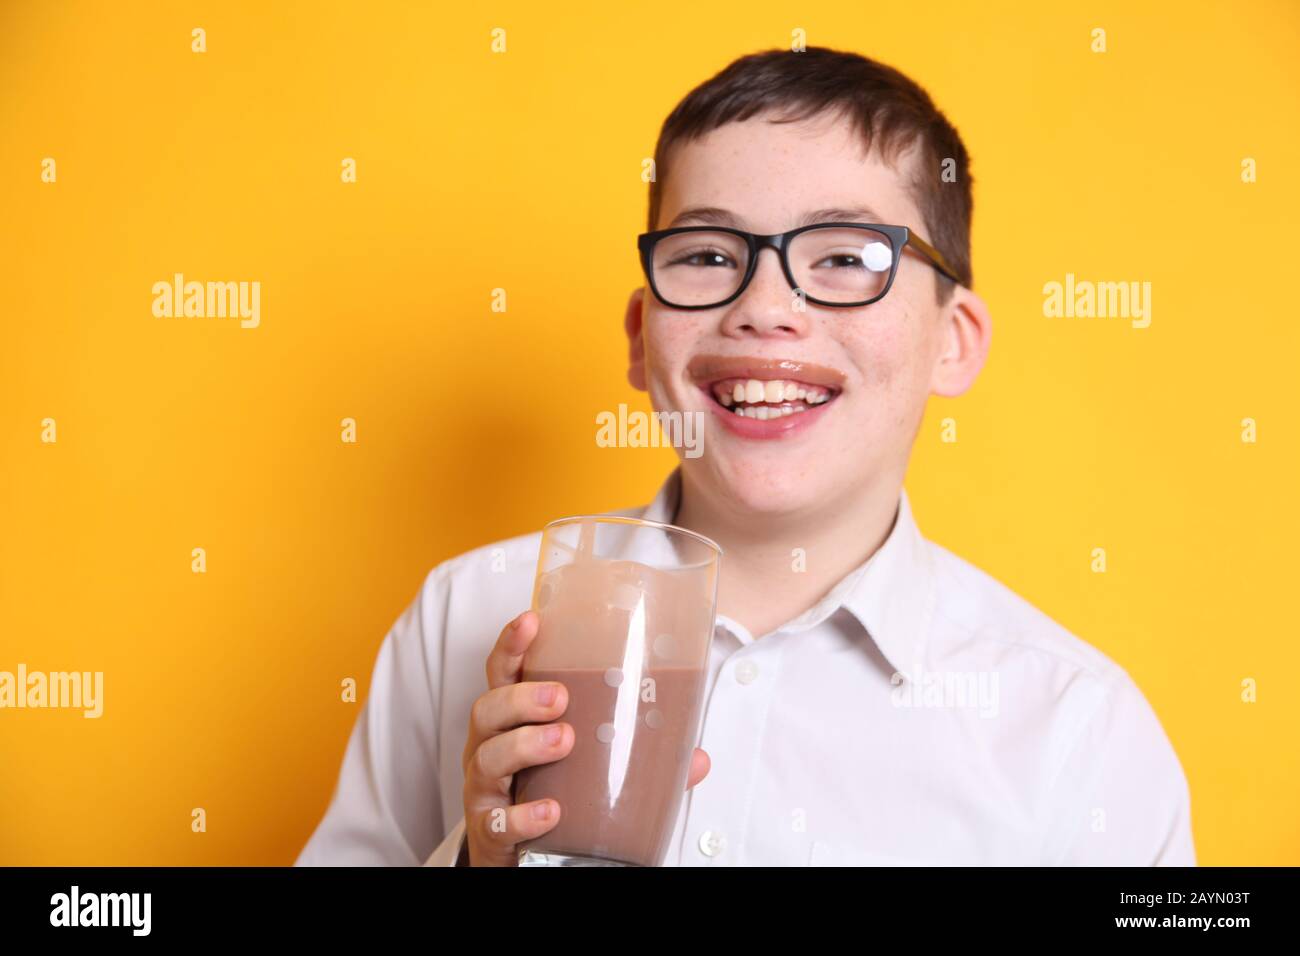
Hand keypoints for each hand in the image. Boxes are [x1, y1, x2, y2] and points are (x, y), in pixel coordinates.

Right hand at [460, 609, 710, 865]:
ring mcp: (485, 788)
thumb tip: (698, 757)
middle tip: (561, 696)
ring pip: (488, 757)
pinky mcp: (489, 831)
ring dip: (525, 744)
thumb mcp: (585, 765)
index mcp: (514, 720)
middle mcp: (490, 747)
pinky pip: (498, 822)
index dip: (512, 645)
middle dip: (522, 697)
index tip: (531, 620)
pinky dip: (524, 815)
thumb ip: (639, 758)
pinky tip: (551, 810)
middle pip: (488, 708)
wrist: (520, 855)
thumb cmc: (549, 791)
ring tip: (564, 740)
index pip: (503, 673)